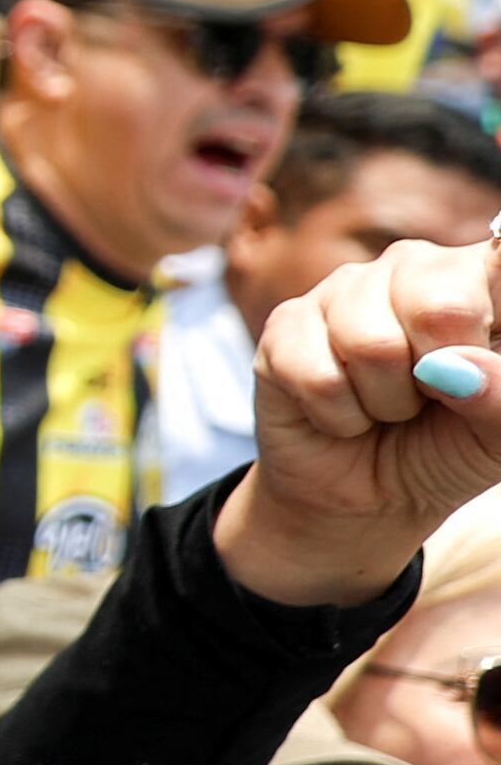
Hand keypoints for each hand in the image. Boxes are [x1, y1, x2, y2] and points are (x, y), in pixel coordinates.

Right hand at [218, 227, 500, 608]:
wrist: (368, 496)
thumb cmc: (446, 447)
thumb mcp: (497, 438)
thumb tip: (458, 368)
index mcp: (480, 279)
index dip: (494, 312)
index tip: (481, 356)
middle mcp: (413, 268)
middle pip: (442, 307)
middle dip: (441, 378)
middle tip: (434, 396)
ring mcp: (343, 290)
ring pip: (372, 346)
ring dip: (387, 403)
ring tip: (388, 407)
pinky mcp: (285, 325)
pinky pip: (319, 376)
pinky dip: (340, 417)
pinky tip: (343, 411)